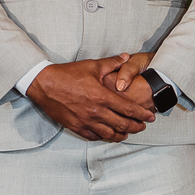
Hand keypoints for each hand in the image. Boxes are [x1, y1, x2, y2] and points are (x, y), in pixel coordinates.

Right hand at [26, 54, 156, 141]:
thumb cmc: (68, 74)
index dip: (141, 114)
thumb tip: (126, 57)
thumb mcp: (92, 66)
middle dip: (135, 127)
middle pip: (122, 124)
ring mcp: (85, 122)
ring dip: (121, 135)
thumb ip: (112, 63)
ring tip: (127, 134)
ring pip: (109, 134)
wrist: (44, 84)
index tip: (150, 117)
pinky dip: (103, 137)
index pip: (128, 109)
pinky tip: (108, 135)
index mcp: (102, 97)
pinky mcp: (75, 127)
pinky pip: (93, 137)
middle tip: (142, 126)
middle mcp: (96, 112)